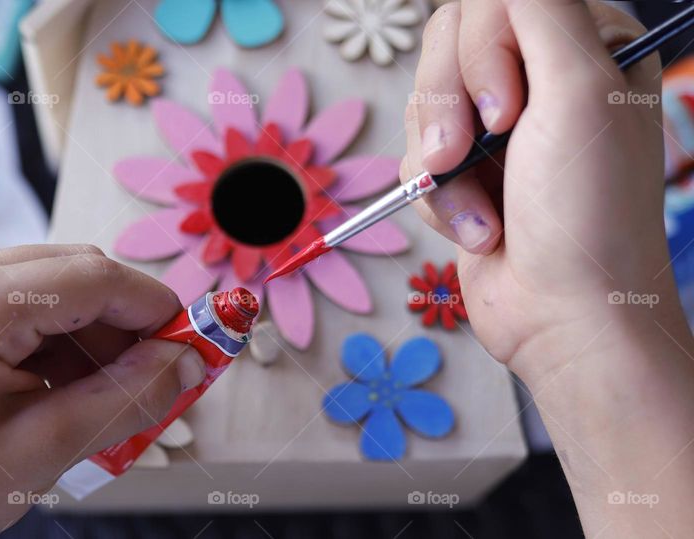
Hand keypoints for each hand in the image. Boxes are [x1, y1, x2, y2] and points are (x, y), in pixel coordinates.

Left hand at [0, 245, 204, 537]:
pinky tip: (66, 386)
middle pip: (78, 273)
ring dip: (94, 335)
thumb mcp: (44, 450)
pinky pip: (27, 300)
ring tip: (102, 396)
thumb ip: (127, 398)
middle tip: (158, 377)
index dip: (155, 309)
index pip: (94, 277)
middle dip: (126, 325)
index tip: (194, 343)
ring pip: (57, 285)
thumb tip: (187, 362)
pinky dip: (61, 339)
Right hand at [402, 0, 673, 377]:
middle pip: (446, 45)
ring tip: (481, 207)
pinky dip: (437, 199)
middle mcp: (537, 81)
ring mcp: (495, 131)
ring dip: (443, 165)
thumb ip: (536, 7)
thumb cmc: (586, 212)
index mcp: (582, 47)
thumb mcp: (578, 87)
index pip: (493, 2)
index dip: (483, 49)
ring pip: (422, 103)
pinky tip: (479, 229)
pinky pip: (412, 159)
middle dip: (448, 107)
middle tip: (474, 150)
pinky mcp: (460, 173)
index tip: (508, 112)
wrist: (563, 317)